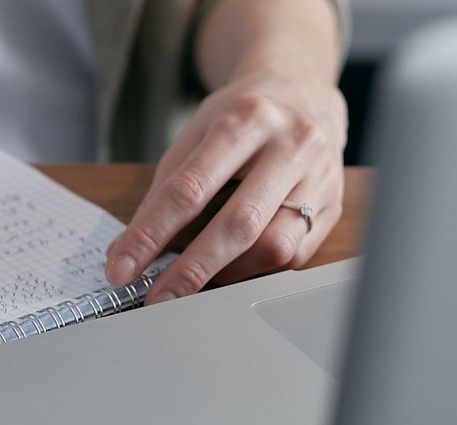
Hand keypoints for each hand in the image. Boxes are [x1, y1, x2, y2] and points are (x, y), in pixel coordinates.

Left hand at [104, 72, 347, 302]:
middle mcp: (291, 144)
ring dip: (227, 272)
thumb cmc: (239, 119)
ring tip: (198, 277)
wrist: (301, 92)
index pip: (188, 190)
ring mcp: (321, 176)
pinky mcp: (335, 205)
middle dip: (190, 270)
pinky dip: (255, 268)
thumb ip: (162, 191)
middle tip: (157, 299)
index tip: (121, 269)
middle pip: (238, 223)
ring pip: (273, 246)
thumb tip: (126, 252)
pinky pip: (293, 255)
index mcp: (245, 119)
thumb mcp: (194, 135)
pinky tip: (234, 264)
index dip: (150, 235)